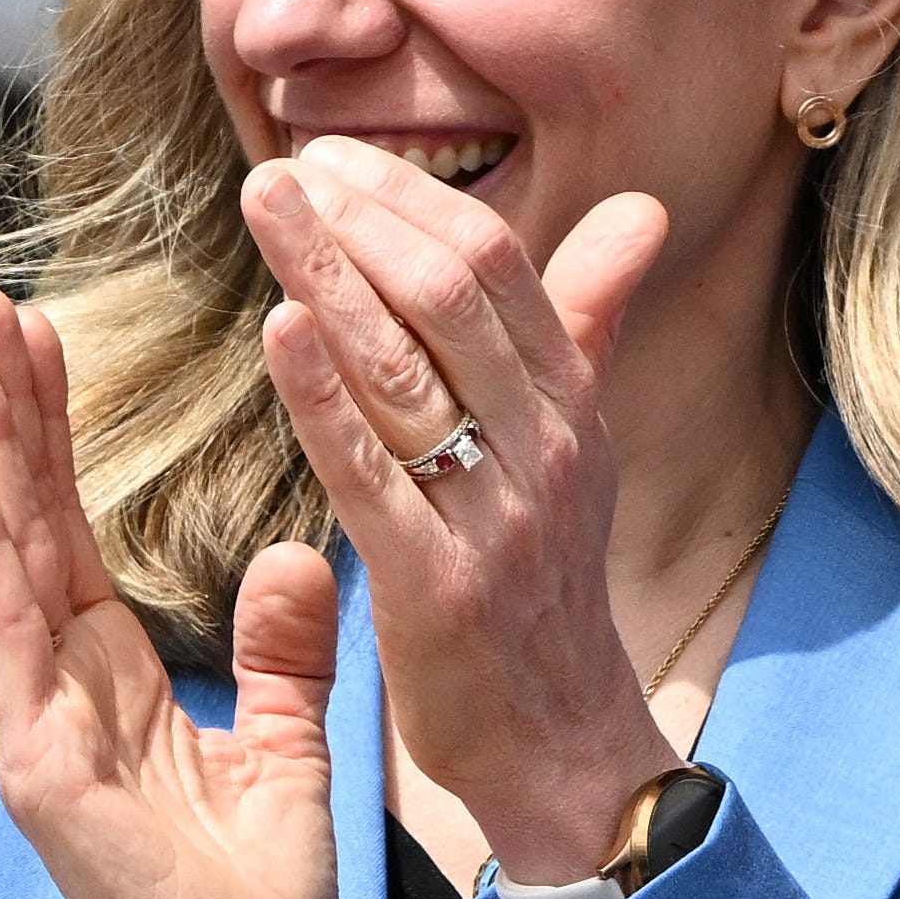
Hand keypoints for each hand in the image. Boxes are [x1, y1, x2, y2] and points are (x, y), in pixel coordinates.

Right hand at [0, 287, 337, 898]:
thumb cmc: (252, 889)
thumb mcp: (286, 747)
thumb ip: (282, 654)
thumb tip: (299, 557)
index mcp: (111, 673)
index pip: (70, 529)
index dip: (52, 434)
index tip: (36, 337)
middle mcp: (59, 683)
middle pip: (25, 524)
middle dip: (4, 414)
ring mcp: (39, 722)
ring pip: (7, 564)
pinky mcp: (42, 767)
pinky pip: (17, 645)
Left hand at [245, 138, 681, 885]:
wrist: (560, 742)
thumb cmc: (546, 585)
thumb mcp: (581, 446)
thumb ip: (589, 322)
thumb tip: (637, 209)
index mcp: (575, 411)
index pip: (503, 271)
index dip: (417, 200)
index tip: (334, 157)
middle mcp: (547, 452)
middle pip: (457, 300)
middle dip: (365, 220)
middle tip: (282, 167)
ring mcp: (498, 520)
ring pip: (411, 372)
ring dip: (330, 275)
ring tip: (263, 204)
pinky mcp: (440, 588)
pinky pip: (375, 475)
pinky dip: (324, 397)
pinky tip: (279, 330)